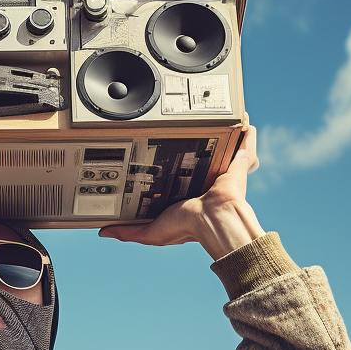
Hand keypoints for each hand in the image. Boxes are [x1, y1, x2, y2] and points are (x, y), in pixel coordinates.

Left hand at [99, 124, 263, 260]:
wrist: (215, 220)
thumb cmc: (188, 227)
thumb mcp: (151, 232)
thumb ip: (128, 232)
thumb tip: (104, 232)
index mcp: (186, 194)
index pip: (177, 177)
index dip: (171, 166)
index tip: (160, 155)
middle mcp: (205, 182)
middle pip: (200, 158)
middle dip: (197, 144)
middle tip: (186, 129)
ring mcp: (222, 171)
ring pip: (223, 148)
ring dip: (222, 134)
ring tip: (215, 116)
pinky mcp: (238, 164)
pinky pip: (245, 144)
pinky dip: (246, 132)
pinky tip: (243, 120)